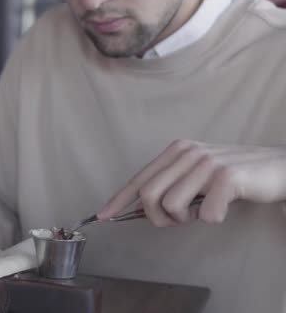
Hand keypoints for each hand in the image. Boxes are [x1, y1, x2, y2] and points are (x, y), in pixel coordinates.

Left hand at [98, 140, 285, 226]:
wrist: (278, 168)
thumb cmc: (234, 176)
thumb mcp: (196, 174)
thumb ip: (171, 185)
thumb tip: (139, 207)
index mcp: (176, 150)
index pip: (139, 178)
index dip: (119, 199)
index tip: (103, 216)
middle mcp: (187, 152)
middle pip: (148, 196)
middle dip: (157, 217)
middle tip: (178, 220)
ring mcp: (206, 163)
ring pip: (171, 206)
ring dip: (186, 219)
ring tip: (203, 209)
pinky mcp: (226, 177)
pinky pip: (204, 214)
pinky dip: (211, 219)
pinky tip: (223, 208)